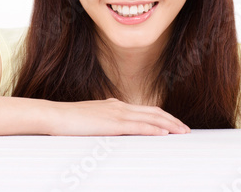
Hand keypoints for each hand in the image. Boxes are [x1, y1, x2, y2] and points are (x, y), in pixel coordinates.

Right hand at [45, 97, 190, 135]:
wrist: (55, 116)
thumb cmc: (68, 122)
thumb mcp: (91, 122)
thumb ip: (104, 125)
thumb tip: (112, 132)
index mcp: (115, 106)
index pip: (145, 110)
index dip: (162, 117)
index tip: (174, 125)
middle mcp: (119, 107)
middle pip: (153, 112)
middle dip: (172, 120)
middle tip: (185, 129)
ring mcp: (117, 113)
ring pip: (151, 117)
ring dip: (169, 124)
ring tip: (182, 131)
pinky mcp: (113, 123)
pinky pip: (139, 126)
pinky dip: (154, 129)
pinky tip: (164, 133)